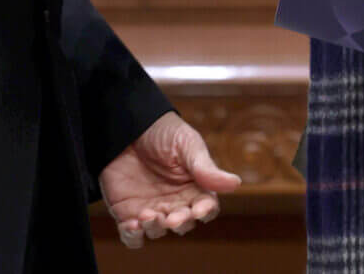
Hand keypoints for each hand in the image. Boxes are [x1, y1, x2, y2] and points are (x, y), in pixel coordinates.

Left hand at [99, 111, 242, 247]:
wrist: (128, 126)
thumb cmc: (164, 133)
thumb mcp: (187, 144)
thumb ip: (205, 168)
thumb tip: (236, 183)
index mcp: (195, 187)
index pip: (207, 207)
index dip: (204, 212)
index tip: (197, 210)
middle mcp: (176, 203)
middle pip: (183, 224)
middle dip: (179, 223)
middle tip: (171, 218)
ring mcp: (153, 209)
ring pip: (158, 232)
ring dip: (155, 229)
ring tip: (148, 215)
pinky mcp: (129, 213)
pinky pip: (133, 236)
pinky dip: (133, 237)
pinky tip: (132, 225)